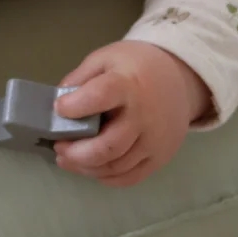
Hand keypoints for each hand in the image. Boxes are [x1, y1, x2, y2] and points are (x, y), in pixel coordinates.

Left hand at [51, 40, 211, 187]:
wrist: (180, 79)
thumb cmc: (136, 67)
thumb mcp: (105, 59)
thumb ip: (79, 79)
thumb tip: (57, 105)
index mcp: (128, 85)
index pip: (99, 97)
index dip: (75, 106)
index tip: (59, 109)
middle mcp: (144, 117)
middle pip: (107, 146)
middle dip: (75, 152)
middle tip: (59, 147)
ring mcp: (154, 141)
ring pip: (116, 166)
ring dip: (86, 167)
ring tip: (68, 158)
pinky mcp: (160, 158)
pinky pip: (130, 178)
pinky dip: (106, 177)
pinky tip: (91, 167)